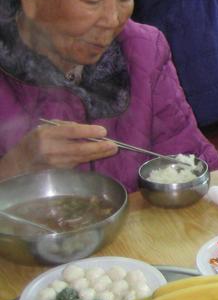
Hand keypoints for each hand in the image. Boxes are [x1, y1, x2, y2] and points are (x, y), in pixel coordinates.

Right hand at [0, 122, 117, 180]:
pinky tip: (99, 154)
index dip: (89, 131)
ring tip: (112, 149)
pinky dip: (89, 158)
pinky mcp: (58, 172)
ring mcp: (54, 163)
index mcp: (46, 134)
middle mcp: (50, 150)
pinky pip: (77, 164)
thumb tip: (90, 131)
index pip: (72, 132)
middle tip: (114, 145)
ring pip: (81, 159)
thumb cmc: (37, 140)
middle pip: (80, 149)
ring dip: (99, 154)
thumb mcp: (46, 127)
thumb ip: (66, 127)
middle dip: (99, 147)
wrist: (21, 161)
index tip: (104, 131)